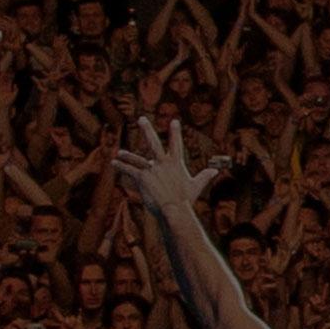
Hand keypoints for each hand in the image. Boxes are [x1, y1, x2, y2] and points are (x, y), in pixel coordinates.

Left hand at [110, 116, 225, 210]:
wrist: (173, 209)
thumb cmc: (185, 199)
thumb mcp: (196, 186)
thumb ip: (205, 176)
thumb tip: (215, 171)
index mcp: (175, 163)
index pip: (176, 144)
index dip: (175, 132)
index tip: (174, 121)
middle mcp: (162, 163)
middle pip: (153, 142)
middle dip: (147, 129)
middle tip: (141, 118)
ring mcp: (152, 169)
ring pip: (136, 158)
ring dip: (127, 155)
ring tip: (119, 153)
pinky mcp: (142, 178)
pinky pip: (129, 170)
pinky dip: (121, 167)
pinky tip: (114, 163)